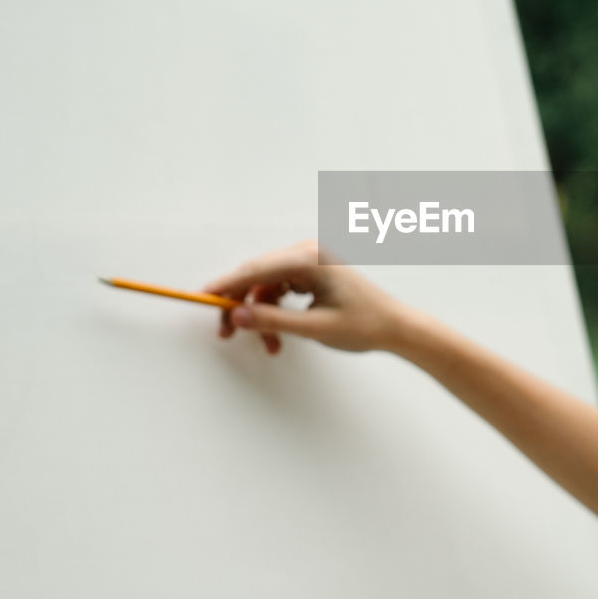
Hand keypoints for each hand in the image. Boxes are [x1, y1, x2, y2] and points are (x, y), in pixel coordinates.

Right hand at [201, 240, 411, 354]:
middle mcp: (308, 253)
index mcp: (310, 259)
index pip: (256, 270)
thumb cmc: (364, 324)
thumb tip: (238, 316)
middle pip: (257, 276)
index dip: (226, 285)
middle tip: (226, 334)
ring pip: (267, 286)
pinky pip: (280, 290)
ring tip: (271, 345)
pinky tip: (280, 334)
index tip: (202, 298)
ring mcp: (310, 262)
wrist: (395, 326)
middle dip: (241, 306)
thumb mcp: (315, 328)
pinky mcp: (312, 274)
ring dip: (260, 314)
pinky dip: (275, 311)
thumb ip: (273, 321)